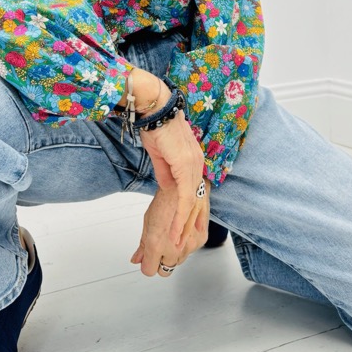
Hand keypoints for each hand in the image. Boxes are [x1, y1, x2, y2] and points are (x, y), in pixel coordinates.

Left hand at [130, 187, 209, 276]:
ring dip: (174, 253)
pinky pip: (191, 251)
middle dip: (161, 260)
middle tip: (160, 244)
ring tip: (172, 234)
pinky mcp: (201, 240)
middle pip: (165, 270)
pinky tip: (182, 230)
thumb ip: (142, 245)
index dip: (147, 264)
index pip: (149, 271)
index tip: (148, 258)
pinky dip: (186, 244)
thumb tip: (136, 260)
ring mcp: (190, 246)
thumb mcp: (148, 222)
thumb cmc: (165, 200)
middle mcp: (174, 249)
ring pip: (178, 261)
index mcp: (156, 244)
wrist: (185, 187)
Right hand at [139, 109, 204, 245]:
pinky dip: (180, 215)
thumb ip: (166, 172)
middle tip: (186, 242)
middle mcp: (197, 162)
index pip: (194, 190)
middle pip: (196, 199)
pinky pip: (184, 197)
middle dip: (190, 223)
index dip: (191, 210)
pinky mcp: (185, 165)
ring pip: (191, 202)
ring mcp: (193, 164)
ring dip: (183, 224)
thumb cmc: (155, 126)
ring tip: (177, 242)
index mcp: (193, 159)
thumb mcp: (161, 155)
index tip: (188, 227)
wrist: (154, 108)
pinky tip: (176, 229)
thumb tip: (169, 187)